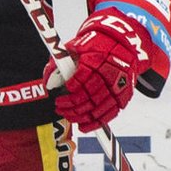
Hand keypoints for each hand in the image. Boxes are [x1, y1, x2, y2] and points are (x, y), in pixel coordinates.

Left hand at [42, 11, 149, 130]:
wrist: (121, 45)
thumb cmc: (95, 46)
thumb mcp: (75, 46)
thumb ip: (58, 62)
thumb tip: (47, 82)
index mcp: (97, 58)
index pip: (83, 76)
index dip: (71, 86)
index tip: (60, 92)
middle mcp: (109, 74)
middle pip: (89, 95)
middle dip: (70, 105)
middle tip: (58, 106)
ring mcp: (118, 87)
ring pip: (97, 108)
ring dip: (79, 115)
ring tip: (67, 114)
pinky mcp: (123, 97)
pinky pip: (109, 115)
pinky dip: (95, 123)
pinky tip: (82, 126)